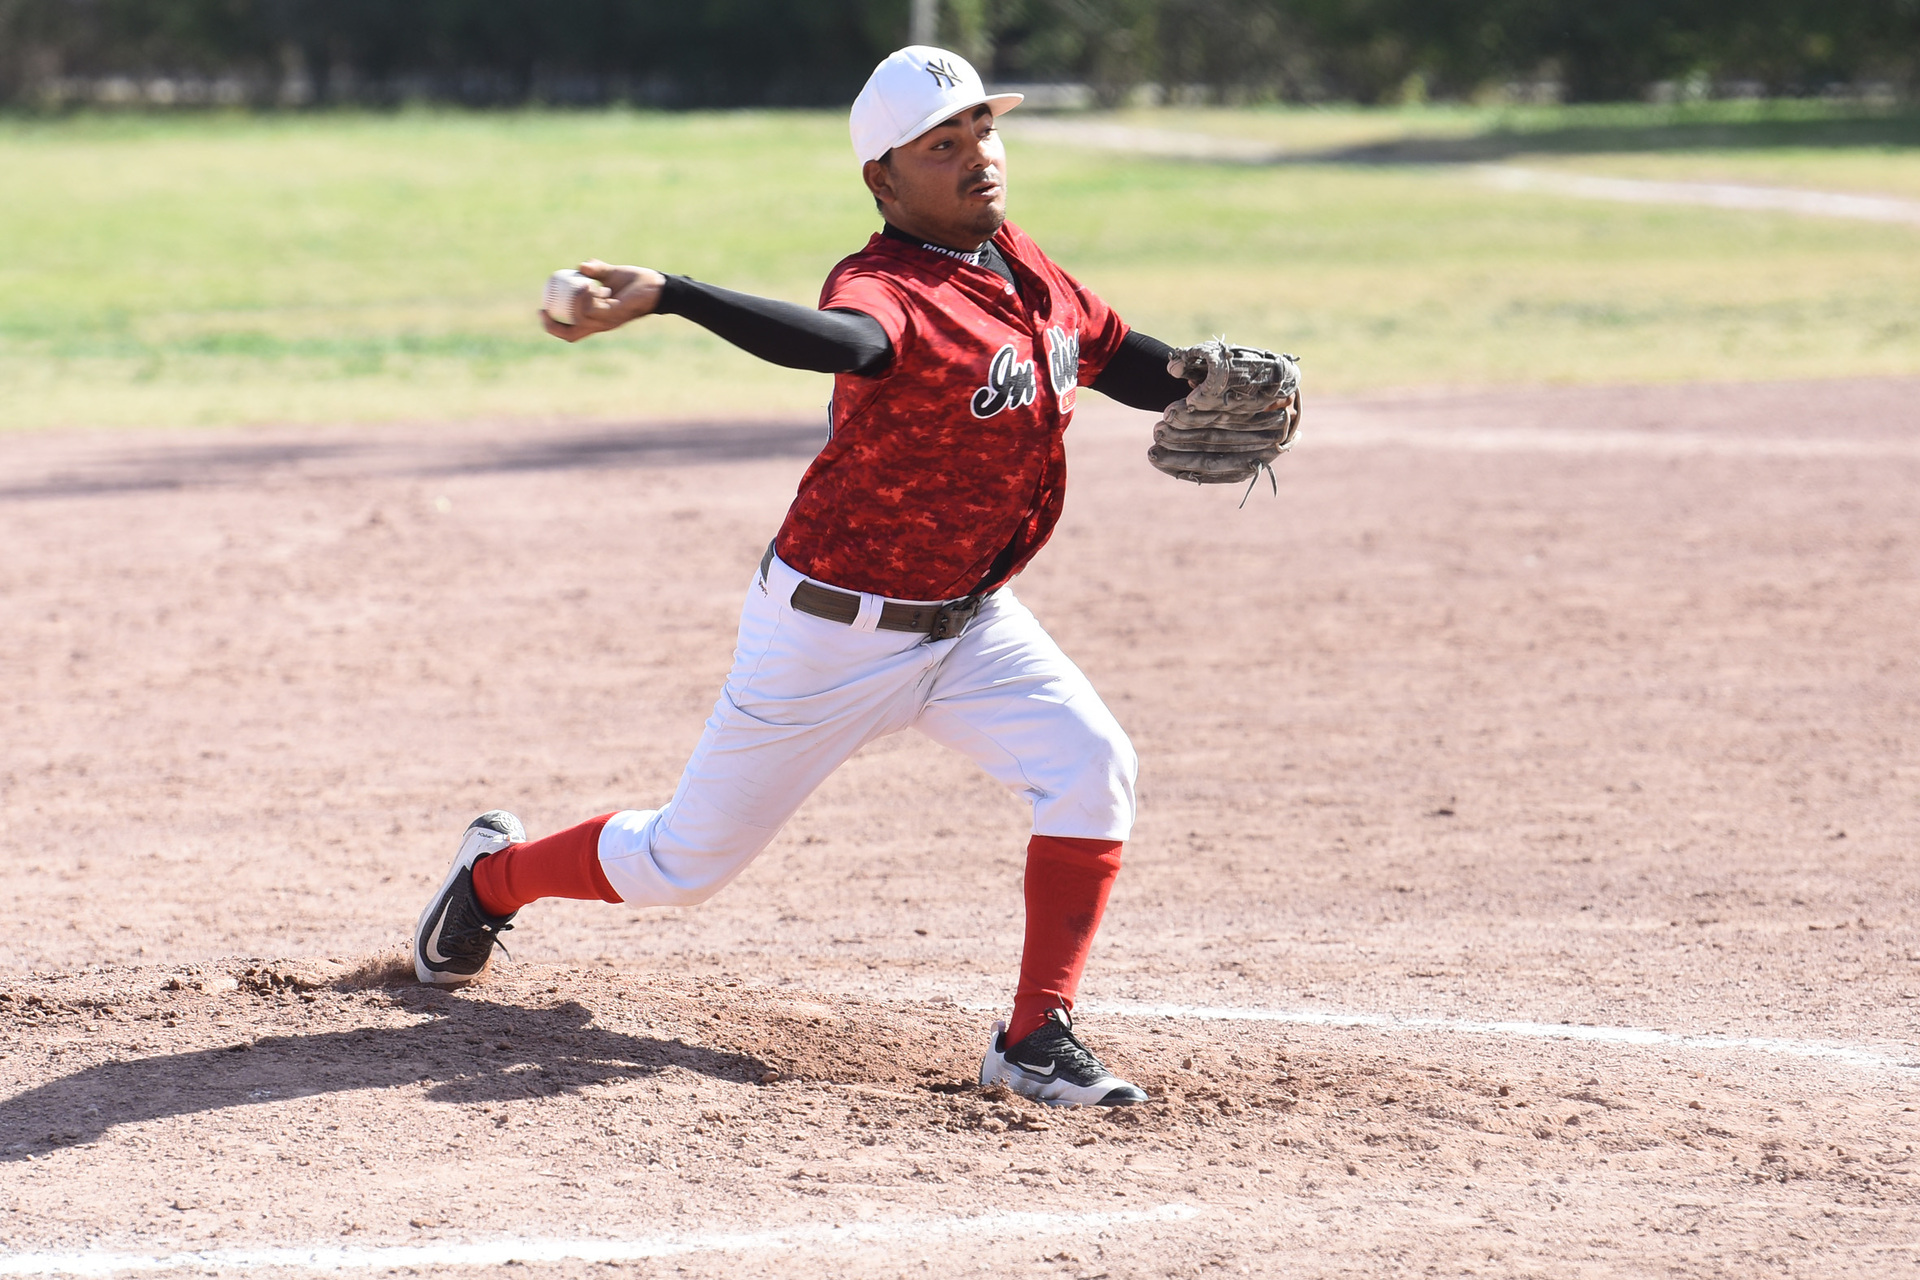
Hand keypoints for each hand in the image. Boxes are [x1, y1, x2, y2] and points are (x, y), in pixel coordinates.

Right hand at [540, 260, 665, 341]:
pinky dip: (585, 297)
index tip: (542, 310)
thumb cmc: (638, 283)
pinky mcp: (616, 313)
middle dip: (552, 325)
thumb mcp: (612, 275)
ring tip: (580, 285)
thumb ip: (597, 271)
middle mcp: (601, 323)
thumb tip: (580, 266)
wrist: (658, 285)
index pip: (571, 331)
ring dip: (573, 301)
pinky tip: (588, 285)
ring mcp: (608, 320)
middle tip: (543, 308)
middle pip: (570, 334)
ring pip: (579, 319)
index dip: (553, 326)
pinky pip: (593, 309)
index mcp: (597, 318)